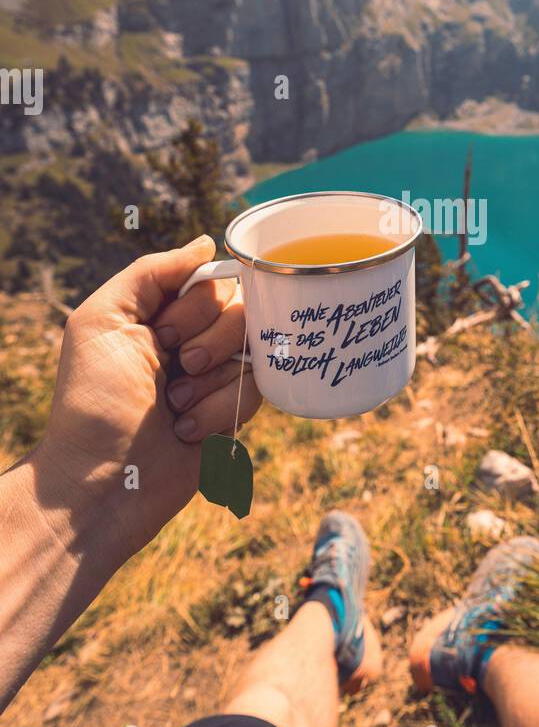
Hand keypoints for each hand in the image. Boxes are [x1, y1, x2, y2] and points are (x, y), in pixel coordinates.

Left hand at [0, 237, 261, 709]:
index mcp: (157, 314)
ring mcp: (213, 378)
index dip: (197, 305)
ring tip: (174, 408)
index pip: (212, 280)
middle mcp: (189, 340)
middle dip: (209, 343)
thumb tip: (207, 242)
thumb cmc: (92, 402)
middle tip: (175, 368)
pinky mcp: (230, 415)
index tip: (163, 334)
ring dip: (211, 384)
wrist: (102, 483)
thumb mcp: (103, 320)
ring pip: (254, 353)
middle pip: (242, 311)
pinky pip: (257, 394)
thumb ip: (152, 272)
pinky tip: (187, 433)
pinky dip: (219, 413)